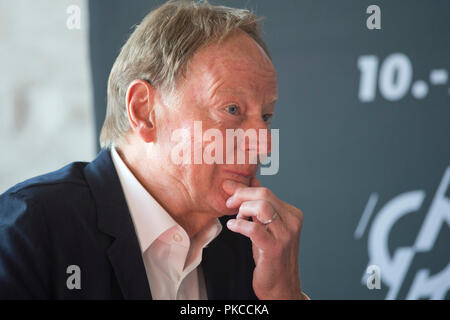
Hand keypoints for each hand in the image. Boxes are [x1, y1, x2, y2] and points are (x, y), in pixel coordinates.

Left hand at [222, 177, 306, 299]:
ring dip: (243, 209)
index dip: (245, 189)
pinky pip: (254, 229)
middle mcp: (292, 222)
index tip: (228, 189)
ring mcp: (286, 235)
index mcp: (292, 213)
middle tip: (228, 203)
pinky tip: (232, 226)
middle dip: (241, 195)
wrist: (280, 286)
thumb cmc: (270, 256)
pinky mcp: (275, 248)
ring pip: (262, 207)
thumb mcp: (266, 226)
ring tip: (236, 218)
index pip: (266, 191)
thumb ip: (260, 204)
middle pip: (264, 194)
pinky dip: (239, 225)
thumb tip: (251, 179)